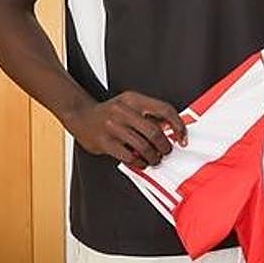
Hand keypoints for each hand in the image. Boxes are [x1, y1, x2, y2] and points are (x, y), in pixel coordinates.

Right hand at [67, 91, 187, 168]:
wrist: (81, 117)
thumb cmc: (110, 112)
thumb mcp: (130, 105)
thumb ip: (149, 114)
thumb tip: (174, 129)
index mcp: (133, 99)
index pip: (164, 109)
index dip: (178, 125)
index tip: (182, 137)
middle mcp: (123, 111)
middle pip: (155, 131)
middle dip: (165, 146)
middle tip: (166, 151)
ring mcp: (112, 127)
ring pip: (143, 146)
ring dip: (154, 157)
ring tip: (155, 159)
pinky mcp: (104, 142)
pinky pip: (129, 156)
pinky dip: (139, 163)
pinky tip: (141, 163)